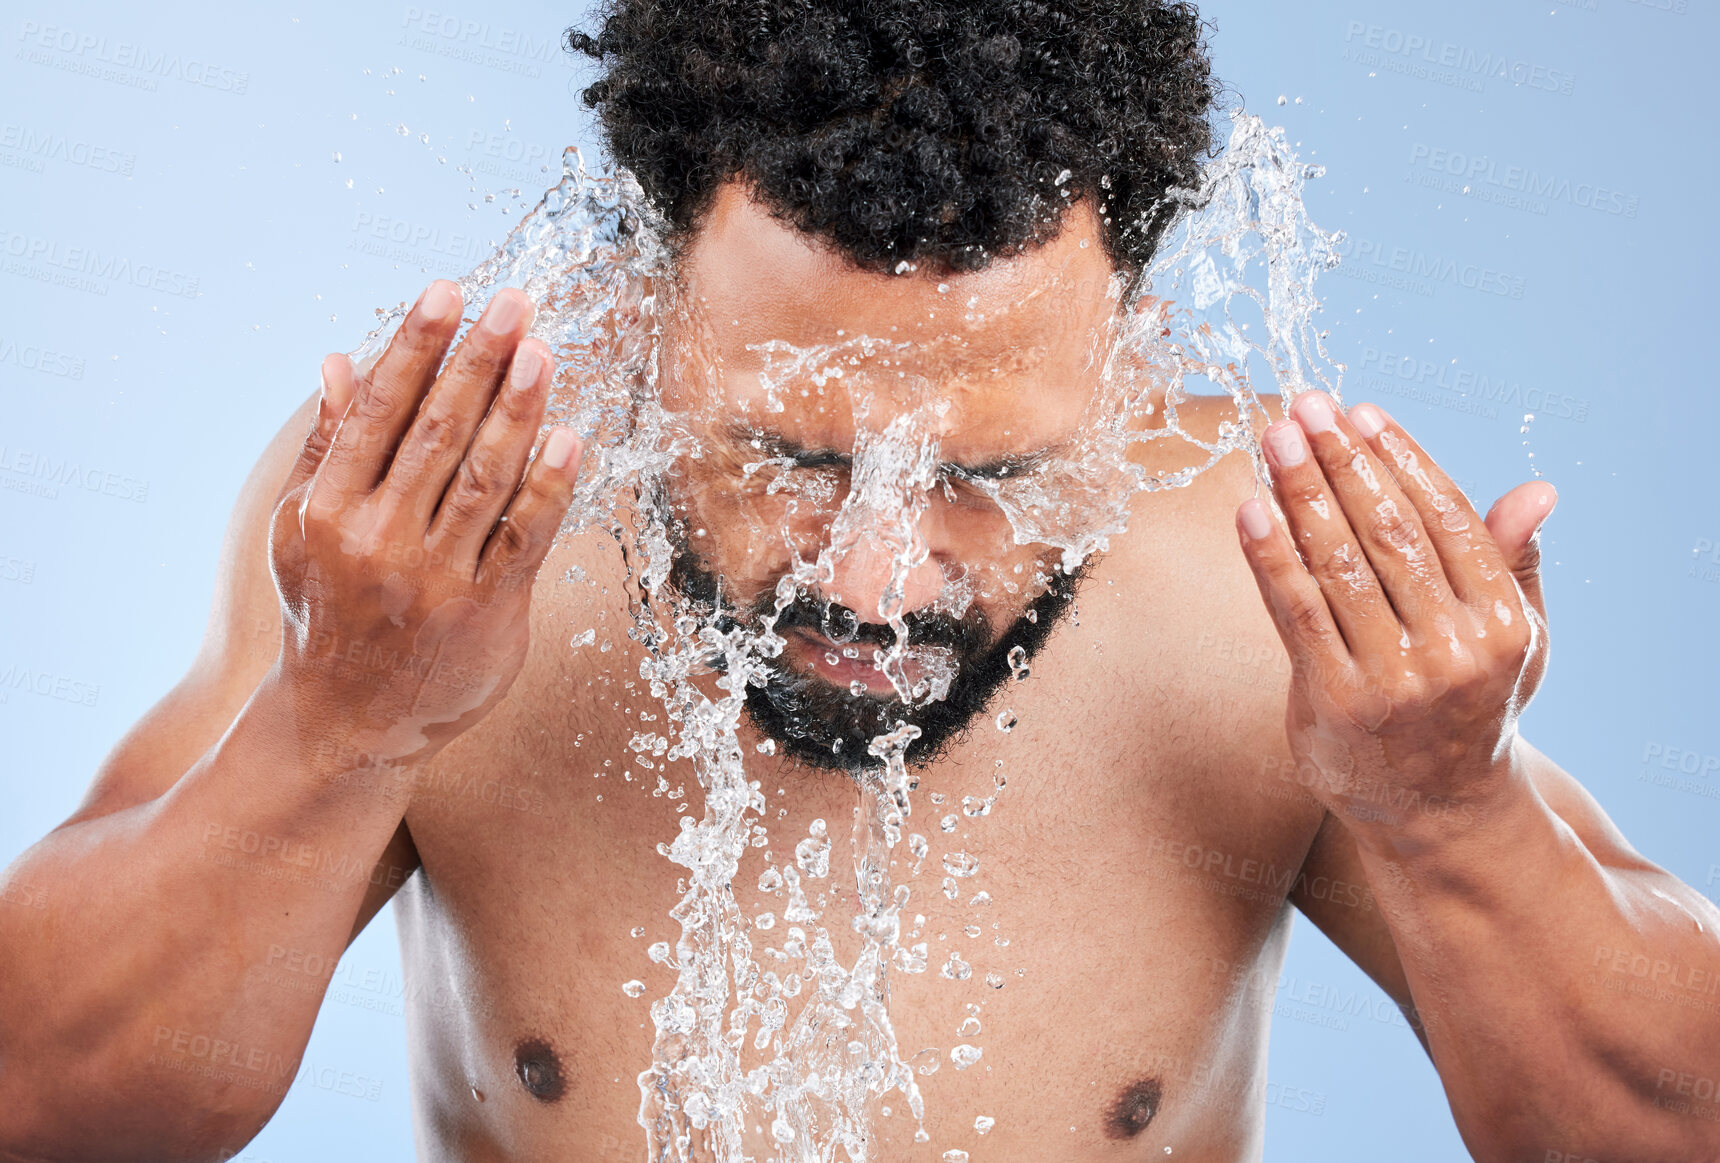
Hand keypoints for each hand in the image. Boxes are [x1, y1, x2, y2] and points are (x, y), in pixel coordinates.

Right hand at [269, 280, 582, 761]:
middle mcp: (378, 539)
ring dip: (518, 410)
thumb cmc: (326, 610)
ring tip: (543, 350)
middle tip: (513, 302)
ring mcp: (434, 577)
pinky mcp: (487, 611)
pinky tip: (570, 435)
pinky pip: (525, 536)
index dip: (416, 346)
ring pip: (484, 477)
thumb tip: (340, 359)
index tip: (448, 291)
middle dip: (477, 361)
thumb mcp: (300, 531)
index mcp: (329, 509)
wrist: (345, 723)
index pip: (379, 410)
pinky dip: (549, 485)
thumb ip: (326, 446)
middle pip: (436, 432)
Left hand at [1235, 392, 1556, 837]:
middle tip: (1305, 407)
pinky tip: (1250, 508)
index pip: (1445, 518)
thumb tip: (1538, 491)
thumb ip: (1512, 563)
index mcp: (1501, 622)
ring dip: (1300, 493)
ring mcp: (1390, 678)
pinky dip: (1270, 556)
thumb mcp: (1514, 640)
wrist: (1438, 812)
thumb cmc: (1470, 705)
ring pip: (1338, 566)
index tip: (1360, 412)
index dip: (1399, 459)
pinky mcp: (1333, 701)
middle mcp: (1451, 649)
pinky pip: (1294, 612)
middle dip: (1341, 461)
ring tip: (1273, 439)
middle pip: (1387, 533)